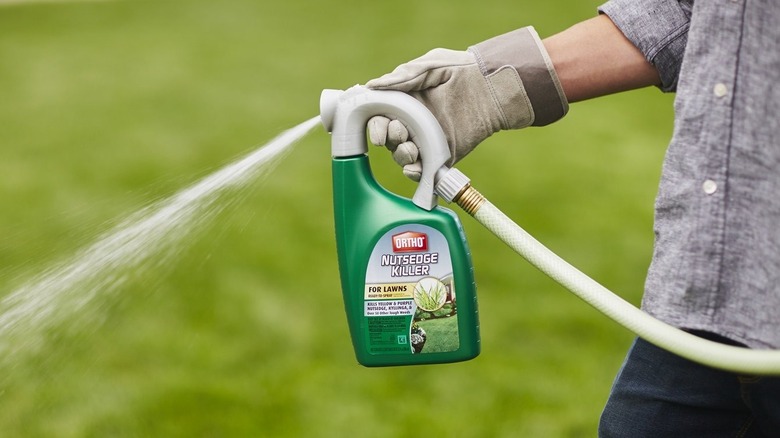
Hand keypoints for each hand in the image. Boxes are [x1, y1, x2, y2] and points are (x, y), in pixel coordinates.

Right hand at [366, 27, 567, 179]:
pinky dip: (416, 174)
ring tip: (411, 149)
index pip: (382, 117)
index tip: (378, 133)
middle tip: (399, 132)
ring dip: (402, 156)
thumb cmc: (462, 70)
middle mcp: (414, 123)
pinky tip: (415, 169)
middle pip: (390, 139)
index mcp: (406, 102)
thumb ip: (402, 77)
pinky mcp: (444, 155)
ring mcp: (428, 141)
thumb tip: (371, 86)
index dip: (376, 126)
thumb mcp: (429, 66)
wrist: (494, 86)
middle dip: (390, 139)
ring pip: (403, 156)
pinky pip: (425, 170)